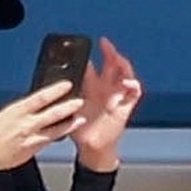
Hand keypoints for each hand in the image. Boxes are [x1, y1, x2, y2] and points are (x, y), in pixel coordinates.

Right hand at [0, 83, 83, 170]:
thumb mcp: (2, 115)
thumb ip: (20, 110)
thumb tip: (33, 104)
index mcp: (15, 111)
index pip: (39, 98)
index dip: (55, 91)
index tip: (67, 85)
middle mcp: (25, 124)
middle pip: (52, 114)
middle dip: (68, 107)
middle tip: (81, 101)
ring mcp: (31, 138)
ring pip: (56, 130)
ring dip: (70, 124)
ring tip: (82, 119)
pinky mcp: (33, 150)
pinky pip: (50, 141)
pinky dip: (61, 135)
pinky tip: (69, 132)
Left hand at [72, 38, 142, 171]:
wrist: (92, 147)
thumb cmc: (80, 129)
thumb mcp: (68, 109)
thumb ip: (65, 95)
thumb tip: (56, 82)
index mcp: (91, 88)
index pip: (92, 67)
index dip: (90, 56)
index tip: (84, 46)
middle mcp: (105, 90)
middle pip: (111, 66)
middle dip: (109, 53)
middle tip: (104, 43)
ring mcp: (117, 97)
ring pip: (124, 75)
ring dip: (123, 65)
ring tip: (118, 58)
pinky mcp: (125, 106)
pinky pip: (134, 93)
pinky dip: (133, 85)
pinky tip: (128, 81)